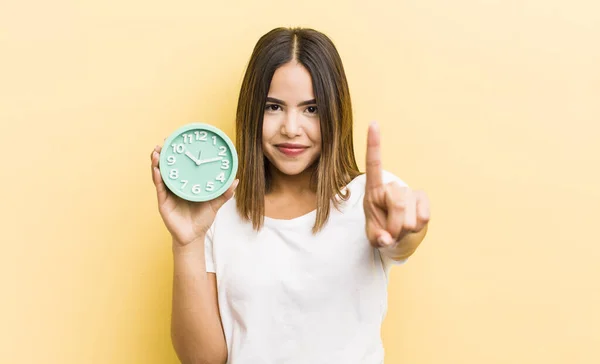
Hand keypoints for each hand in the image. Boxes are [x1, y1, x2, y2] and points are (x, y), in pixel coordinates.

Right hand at [151, 144, 237, 245]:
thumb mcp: (214, 204)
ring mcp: (168, 193)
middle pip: (167, 167)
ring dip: (157, 162)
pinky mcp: (163, 202)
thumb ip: (224, 193)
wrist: (193, 237)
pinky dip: (158, 178)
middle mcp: (175, 186)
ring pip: (160, 174)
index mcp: (185, 183)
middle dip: (164, 154)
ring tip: (157, 152)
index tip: (178, 140)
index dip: (178, 154)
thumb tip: (236, 180)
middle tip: (164, 142)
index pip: (181, 165)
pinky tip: (157, 170)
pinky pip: (160, 188)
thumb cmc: (202, 220)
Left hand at [363, 122, 429, 247]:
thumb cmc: (382, 234)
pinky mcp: (422, 198)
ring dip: (404, 229)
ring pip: (410, 214)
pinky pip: (424, 215)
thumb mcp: (374, 238)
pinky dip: (417, 226)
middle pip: (397, 203)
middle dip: (394, 225)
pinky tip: (413, 224)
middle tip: (391, 233)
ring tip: (400, 229)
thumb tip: (387, 238)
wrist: (398, 239)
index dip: (374, 145)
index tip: (374, 123)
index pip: (373, 165)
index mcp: (373, 191)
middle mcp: (391, 187)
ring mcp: (408, 191)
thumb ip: (378, 239)